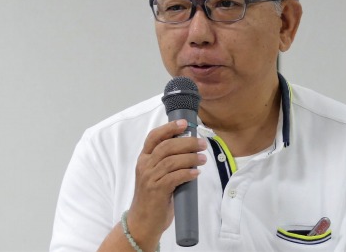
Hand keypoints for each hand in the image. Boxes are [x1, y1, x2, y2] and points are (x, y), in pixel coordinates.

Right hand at [127, 119, 206, 249]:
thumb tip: (191, 151)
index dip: (169, 128)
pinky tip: (196, 173)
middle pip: (167, 146)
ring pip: (172, 160)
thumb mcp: (156, 175)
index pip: (154, 137)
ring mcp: (150, 178)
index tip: (184, 123)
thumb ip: (168, 162)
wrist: (142, 222)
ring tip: (203, 158)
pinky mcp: (157, 190)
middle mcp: (145, 165)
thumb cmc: (153, 197)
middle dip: (187, 142)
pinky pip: (175, 177)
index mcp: (144, 158)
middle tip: (202, 143)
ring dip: (190, 157)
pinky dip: (187, 173)